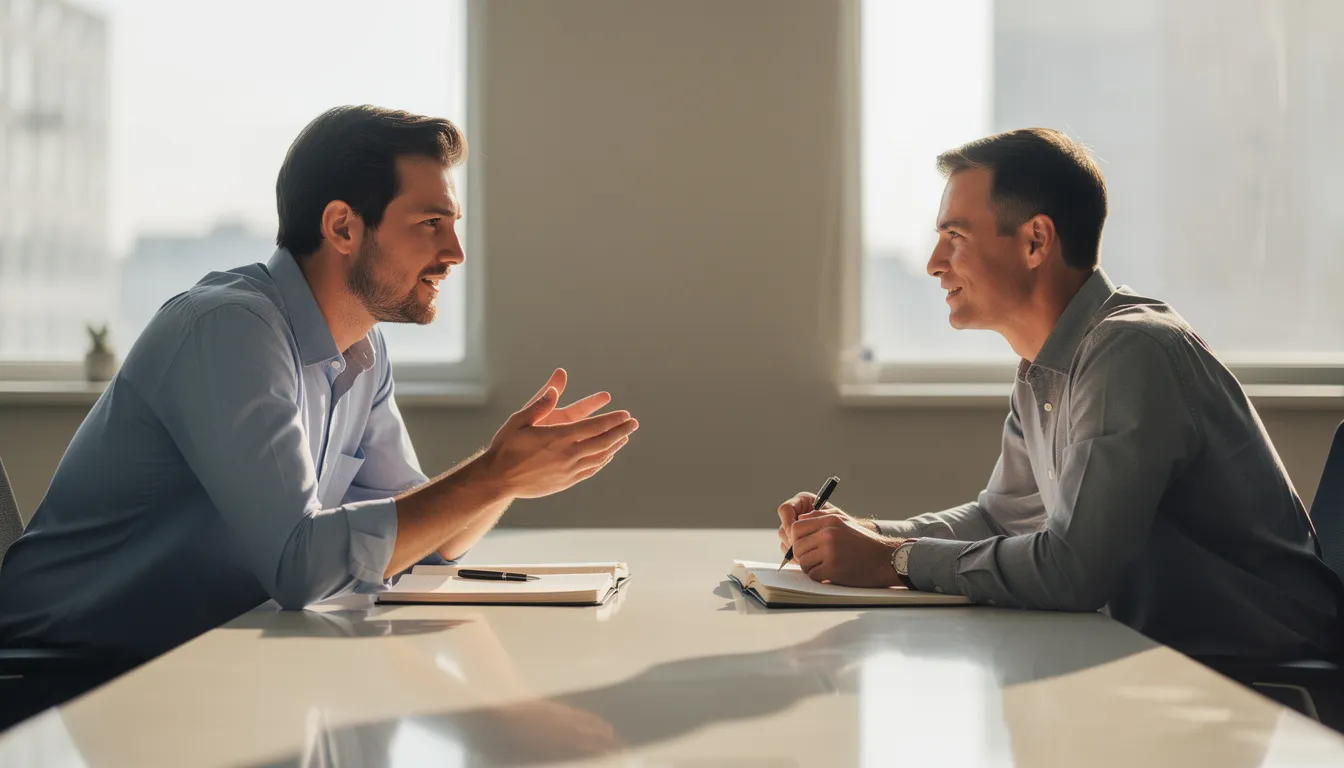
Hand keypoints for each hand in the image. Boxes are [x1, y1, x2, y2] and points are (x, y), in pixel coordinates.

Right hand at [482, 368, 637, 498]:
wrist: (498, 479)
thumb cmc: (506, 446)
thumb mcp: (519, 421)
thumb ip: (539, 405)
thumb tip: (554, 388)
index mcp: (559, 437)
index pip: (595, 427)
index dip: (613, 421)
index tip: (626, 415)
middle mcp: (568, 454)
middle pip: (603, 442)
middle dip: (621, 431)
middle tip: (634, 424)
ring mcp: (569, 470)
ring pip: (599, 457)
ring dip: (614, 446)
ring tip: (624, 438)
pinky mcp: (566, 481)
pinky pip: (590, 470)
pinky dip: (602, 461)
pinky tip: (607, 455)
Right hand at [776, 492, 842, 553]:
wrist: (851, 537)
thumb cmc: (844, 523)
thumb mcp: (832, 516)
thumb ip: (816, 515)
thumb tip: (800, 520)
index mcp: (802, 502)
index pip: (785, 509)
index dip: (788, 522)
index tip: (796, 532)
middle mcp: (795, 515)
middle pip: (783, 527)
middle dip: (792, 539)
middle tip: (805, 547)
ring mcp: (794, 530)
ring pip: (784, 540)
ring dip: (794, 548)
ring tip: (810, 553)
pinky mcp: (795, 542)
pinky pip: (787, 549)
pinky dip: (795, 555)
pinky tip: (808, 557)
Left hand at [790, 510, 902, 587]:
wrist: (886, 559)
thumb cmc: (864, 542)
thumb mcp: (845, 522)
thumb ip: (821, 517)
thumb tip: (799, 519)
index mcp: (830, 521)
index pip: (796, 527)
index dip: (796, 538)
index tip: (804, 545)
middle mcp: (829, 534)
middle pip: (797, 546)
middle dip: (802, 555)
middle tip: (813, 559)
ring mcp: (831, 552)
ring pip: (803, 562)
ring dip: (810, 567)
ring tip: (822, 566)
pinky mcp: (834, 569)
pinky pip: (812, 574)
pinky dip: (818, 576)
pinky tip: (829, 574)